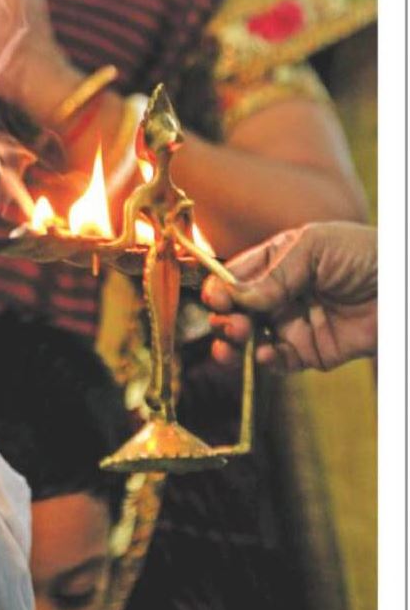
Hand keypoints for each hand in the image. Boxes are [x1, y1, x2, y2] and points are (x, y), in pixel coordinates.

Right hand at [202, 222, 376, 371]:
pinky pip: (277, 362)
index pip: (233, 277)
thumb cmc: (363, 255)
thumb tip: (236, 297)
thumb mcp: (315, 247)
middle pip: (234, 311)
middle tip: (234, 322)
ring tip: (239, 338)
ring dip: (234, 342)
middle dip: (224, 317)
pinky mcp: (308, 353)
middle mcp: (278, 295)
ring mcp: (291, 324)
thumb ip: (275, 273)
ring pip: (247, 339)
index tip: (217, 298)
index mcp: (275, 263)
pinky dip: (264, 361)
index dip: (219, 288)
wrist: (401, 290)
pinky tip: (264, 355)